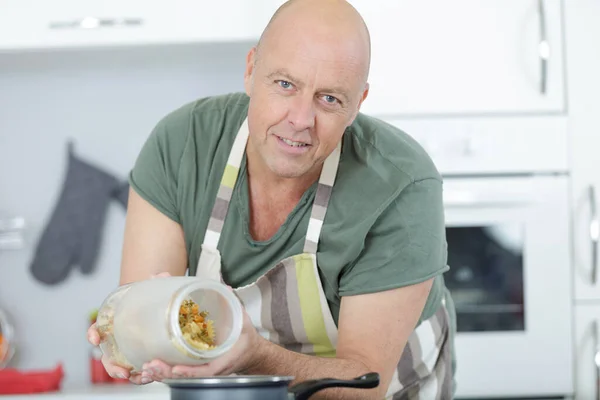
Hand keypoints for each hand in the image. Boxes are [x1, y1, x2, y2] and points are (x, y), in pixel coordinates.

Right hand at [87, 272, 172, 384]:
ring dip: (126, 374)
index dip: (93, 334)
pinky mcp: (138, 359)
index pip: (96, 329)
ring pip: (120, 368)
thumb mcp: (150, 292)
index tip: (95, 338)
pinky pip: (135, 372)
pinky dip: (139, 377)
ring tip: (139, 377)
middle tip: (122, 371)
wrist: (155, 311)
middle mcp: (115, 341)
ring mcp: (126, 352)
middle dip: (111, 366)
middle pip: (106, 357)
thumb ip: (156, 283)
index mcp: (112, 324)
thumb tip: (161, 276)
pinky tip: (148, 377)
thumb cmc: (147, 302)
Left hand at [142, 299, 264, 381]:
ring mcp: (201, 368)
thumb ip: (234, 306)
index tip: (177, 368)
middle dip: (168, 372)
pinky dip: (166, 370)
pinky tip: (153, 367)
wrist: (249, 353)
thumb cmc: (245, 340)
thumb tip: (225, 288)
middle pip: (187, 376)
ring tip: (148, 367)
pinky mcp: (195, 365)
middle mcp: (209, 367)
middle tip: (152, 365)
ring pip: (180, 376)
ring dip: (163, 373)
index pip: (206, 370)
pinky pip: (179, 371)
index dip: (190, 371)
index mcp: (222, 360)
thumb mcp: (243, 322)